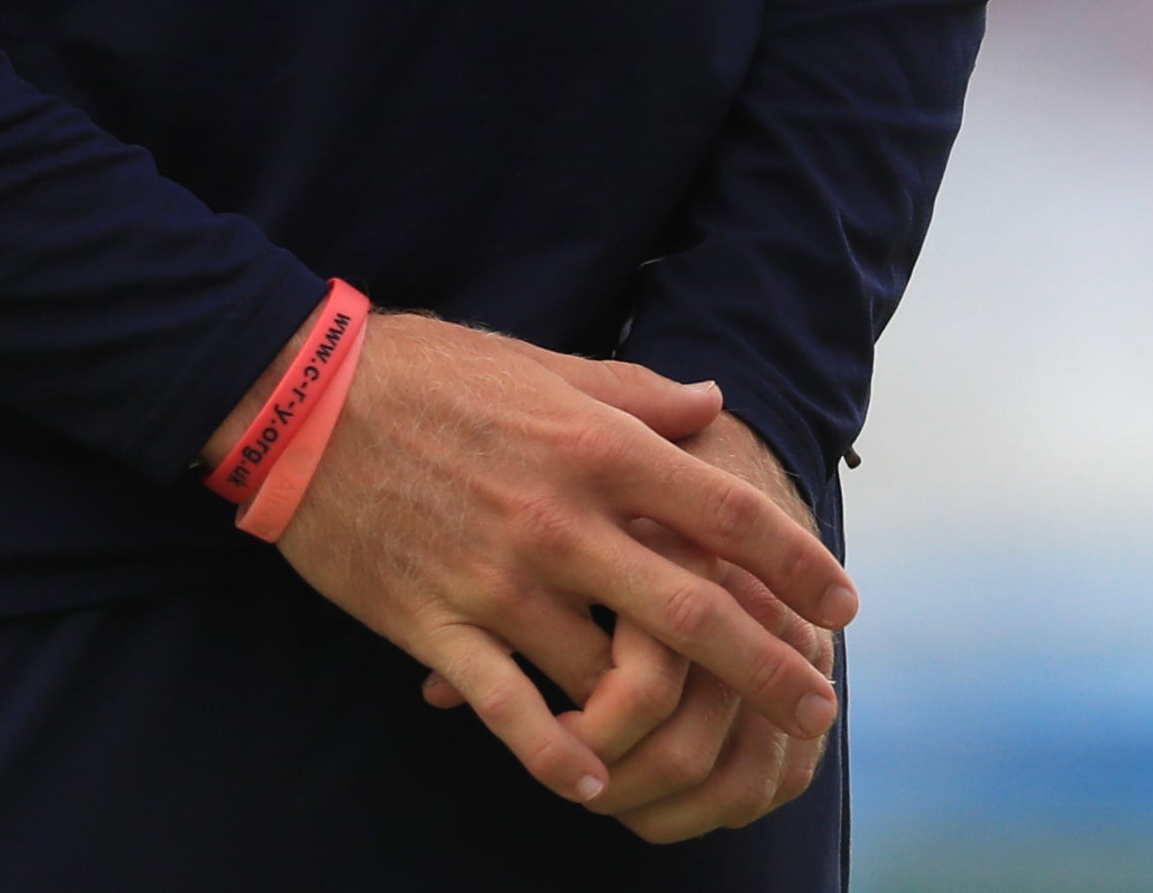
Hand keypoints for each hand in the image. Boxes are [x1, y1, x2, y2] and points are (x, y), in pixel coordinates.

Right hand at [238, 315, 848, 808]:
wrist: (308, 401)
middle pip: (690, 609)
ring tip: (715, 750)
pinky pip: (509, 707)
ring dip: (663, 715)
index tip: (844, 602)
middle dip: (767, 663)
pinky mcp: (436, 623)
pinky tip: (596, 783)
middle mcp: (563, 518)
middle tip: (820, 703)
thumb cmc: (434, 375)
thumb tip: (712, 403)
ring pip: (605, 669)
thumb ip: (637, 396)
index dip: (795, 562)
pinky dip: (555, 751)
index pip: (726, 513)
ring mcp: (500, 578)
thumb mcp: (548, 367)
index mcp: (599, 446)